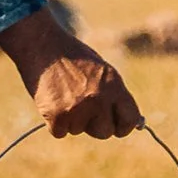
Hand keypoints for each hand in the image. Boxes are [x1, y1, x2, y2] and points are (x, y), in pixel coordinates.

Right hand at [0, 6, 143, 139]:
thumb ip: (115, 97)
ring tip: (63, 94)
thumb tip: (134, 124)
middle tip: (81, 105)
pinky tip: (52, 99)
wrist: (42, 44)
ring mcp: (78, 109)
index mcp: (114, 86)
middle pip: (105, 132)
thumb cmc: (73, 57)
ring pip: (79, 131)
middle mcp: (99, 99)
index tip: (115, 125)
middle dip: (94, 124)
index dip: (122, 125)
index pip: (131, 120)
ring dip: (71, 119)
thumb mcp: (102, 71)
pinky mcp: (57, 116)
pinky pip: (60, 132)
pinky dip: (54, 122)